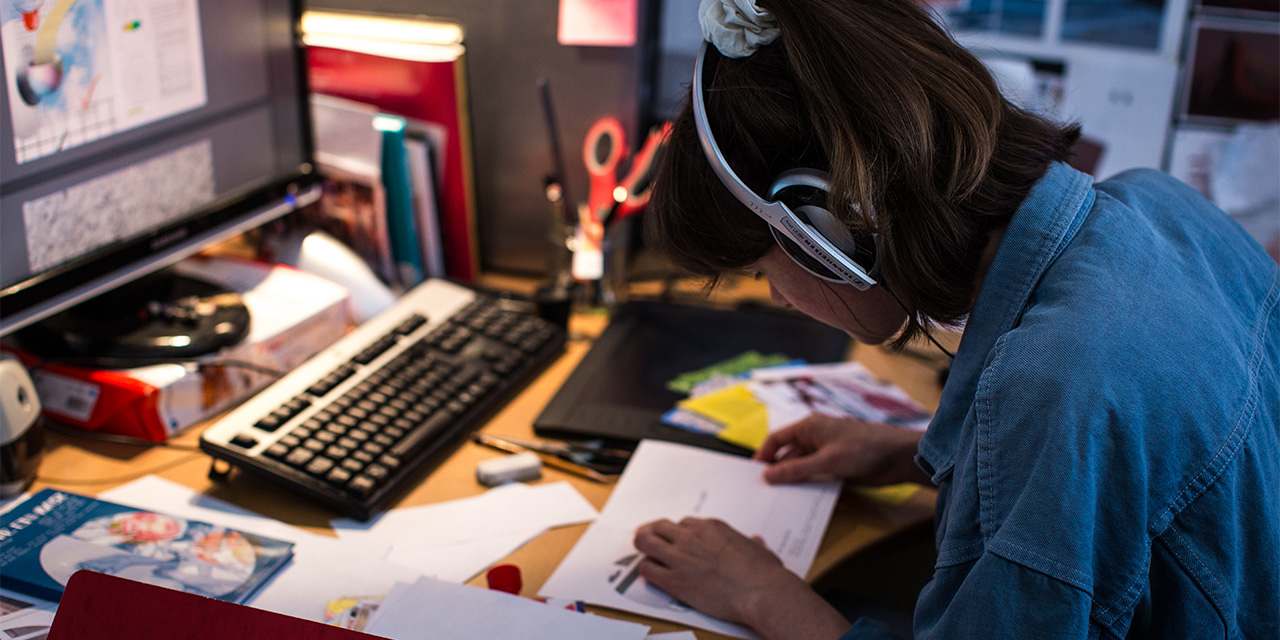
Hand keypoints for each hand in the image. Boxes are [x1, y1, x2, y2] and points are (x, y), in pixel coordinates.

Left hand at [633, 517, 847, 639]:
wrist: (760, 591)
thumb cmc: (763, 573)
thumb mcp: (759, 550)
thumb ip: (752, 544)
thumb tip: (756, 541)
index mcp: (711, 527)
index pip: (683, 523)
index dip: (678, 533)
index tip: (679, 542)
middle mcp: (692, 537)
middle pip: (659, 526)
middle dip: (653, 533)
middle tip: (650, 540)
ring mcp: (681, 557)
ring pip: (645, 542)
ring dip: (642, 547)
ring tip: (643, 554)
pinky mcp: (674, 580)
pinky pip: (647, 569)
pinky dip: (646, 571)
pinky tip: (651, 575)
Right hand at [755, 414, 927, 485]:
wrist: (898, 457)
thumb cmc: (864, 449)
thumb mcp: (827, 461)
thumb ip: (797, 469)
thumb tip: (768, 475)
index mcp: (809, 427)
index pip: (777, 439)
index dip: (763, 455)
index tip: (753, 474)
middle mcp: (814, 438)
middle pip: (788, 455)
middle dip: (778, 472)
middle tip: (764, 493)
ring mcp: (826, 453)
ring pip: (801, 468)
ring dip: (793, 481)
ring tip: (780, 500)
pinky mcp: (836, 467)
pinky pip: (815, 477)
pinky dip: (808, 486)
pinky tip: (802, 501)